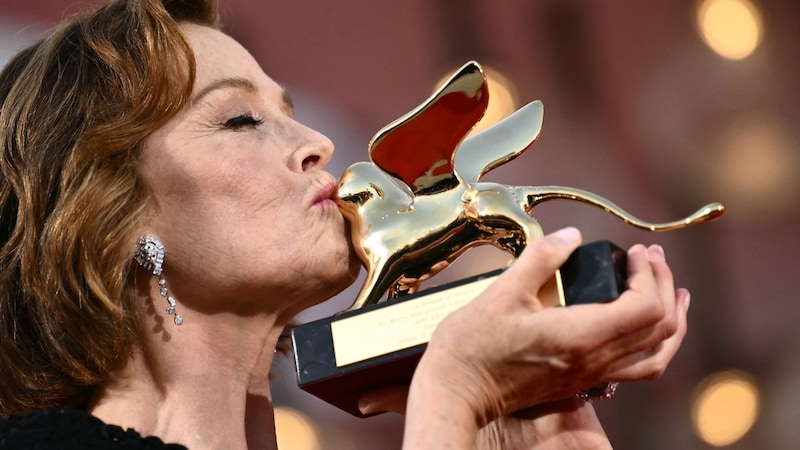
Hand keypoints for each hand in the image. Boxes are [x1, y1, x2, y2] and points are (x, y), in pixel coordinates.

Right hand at [399, 227, 688, 448]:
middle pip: (660, 329)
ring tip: (675, 296)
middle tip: (651, 257)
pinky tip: (641, 329)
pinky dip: (653, 346)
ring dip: (672, 322)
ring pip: (657, 356)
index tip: (635, 252)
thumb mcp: (503, 292)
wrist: (457, 390)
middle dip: (664, 285)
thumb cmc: (473, 346)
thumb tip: (571, 235)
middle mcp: (594, 360)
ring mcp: (589, 376)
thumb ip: (542, 258)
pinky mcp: (580, 383)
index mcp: (581, 336)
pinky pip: (636, 369)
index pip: (645, 307)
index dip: (649, 274)